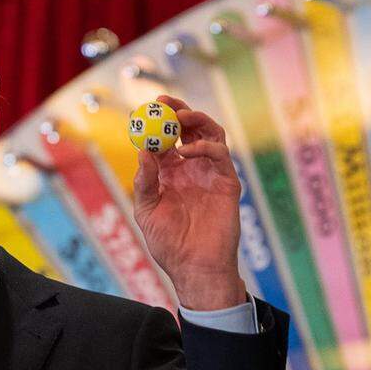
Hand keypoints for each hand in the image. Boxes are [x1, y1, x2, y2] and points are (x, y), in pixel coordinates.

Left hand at [133, 95, 244, 310]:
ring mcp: (211, 174)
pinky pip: (220, 155)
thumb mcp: (147, 211)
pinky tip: (187, 151)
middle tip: (165, 102)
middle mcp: (192, 169)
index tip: (149, 106)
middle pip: (190, 129)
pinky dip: (204, 146)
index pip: (166, 137)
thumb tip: (142, 152)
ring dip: (196, 120)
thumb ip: (145, 182)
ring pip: (211, 134)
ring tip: (180, 118)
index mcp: (171, 173)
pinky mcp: (227, 182)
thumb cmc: (168, 244)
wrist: (194, 267)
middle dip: (178, 111)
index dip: (159, 120)